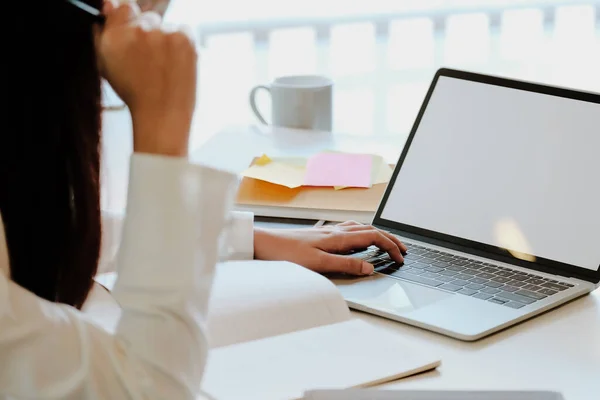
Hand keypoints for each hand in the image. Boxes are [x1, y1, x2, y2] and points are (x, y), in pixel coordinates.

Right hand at [96, 1, 197, 156]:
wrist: (162, 116)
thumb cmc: (137, 97)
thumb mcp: (108, 67)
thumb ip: (104, 34)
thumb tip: (108, 6)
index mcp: (114, 36)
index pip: (123, 7)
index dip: (131, 21)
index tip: (138, 36)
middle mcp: (136, 30)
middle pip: (147, 18)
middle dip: (151, 35)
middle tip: (154, 61)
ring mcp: (161, 33)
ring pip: (167, 26)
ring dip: (168, 41)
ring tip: (165, 68)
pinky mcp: (183, 37)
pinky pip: (185, 29)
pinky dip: (184, 44)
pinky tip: (177, 65)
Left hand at [254, 221, 406, 275]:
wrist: (263, 243)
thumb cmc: (287, 253)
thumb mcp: (318, 264)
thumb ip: (345, 265)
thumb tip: (370, 268)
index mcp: (338, 237)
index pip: (374, 238)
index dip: (391, 246)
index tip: (401, 257)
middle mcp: (335, 231)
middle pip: (371, 230)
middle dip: (390, 239)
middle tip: (403, 249)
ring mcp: (328, 231)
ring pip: (360, 228)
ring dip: (377, 234)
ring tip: (386, 242)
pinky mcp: (320, 234)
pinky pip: (348, 229)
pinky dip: (361, 233)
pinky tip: (356, 238)